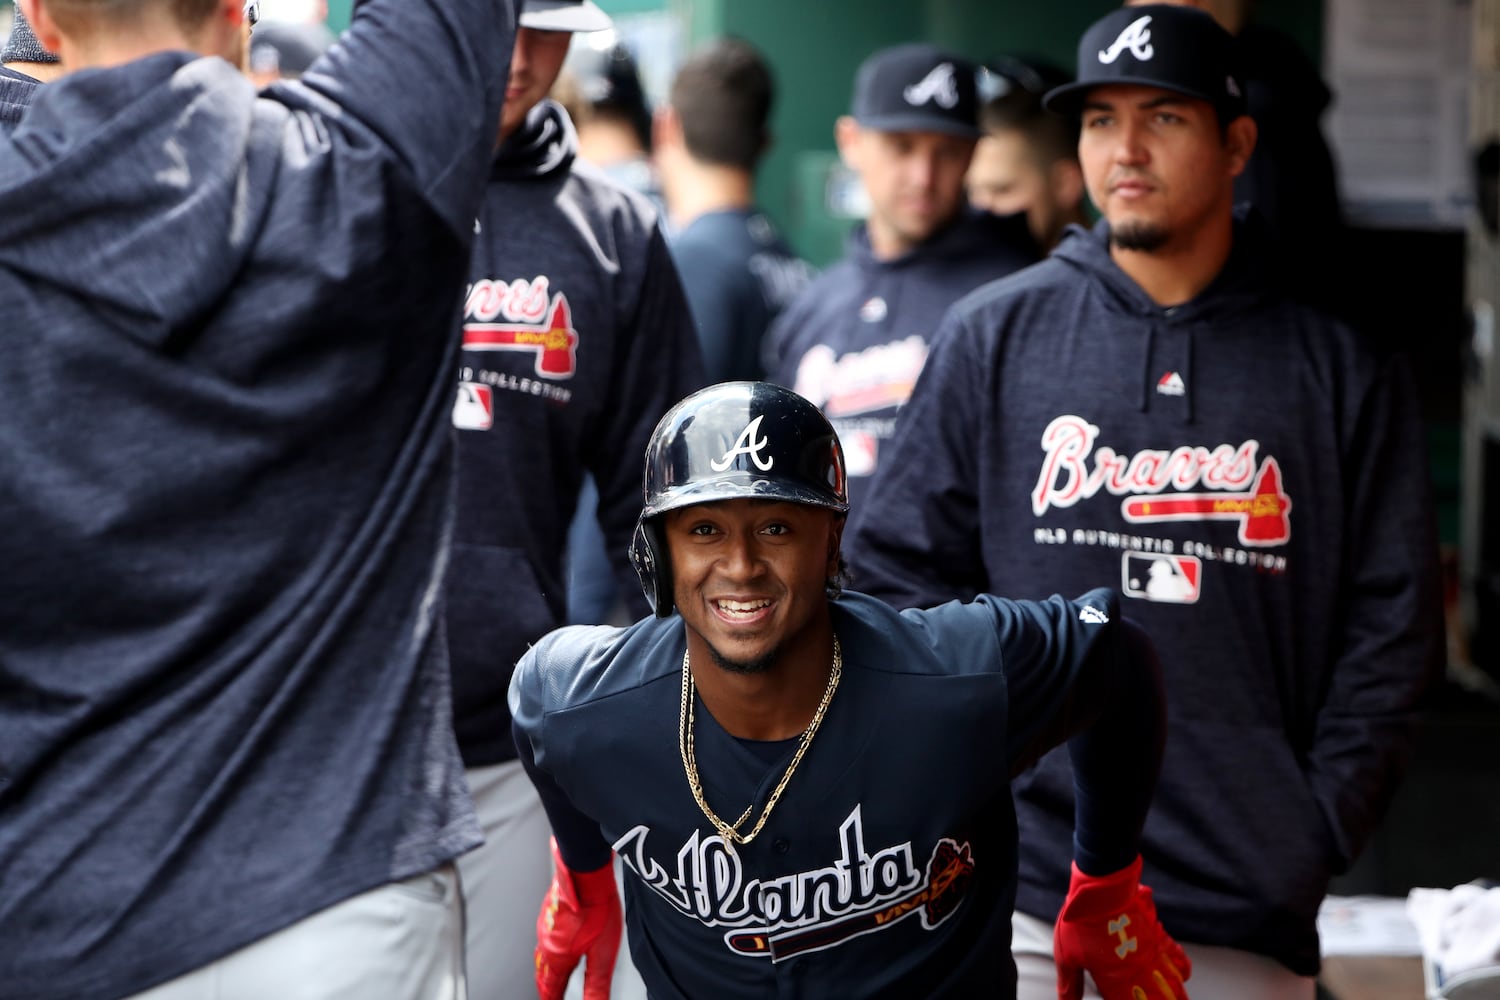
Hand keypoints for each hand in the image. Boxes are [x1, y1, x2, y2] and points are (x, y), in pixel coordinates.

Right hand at [535, 838, 621, 999]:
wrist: (585, 872)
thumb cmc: (596, 908)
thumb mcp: (602, 953)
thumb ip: (597, 984)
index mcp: (558, 958)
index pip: (551, 988)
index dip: (551, 999)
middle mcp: (546, 943)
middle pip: (542, 973)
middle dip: (546, 988)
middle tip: (549, 996)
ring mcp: (545, 925)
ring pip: (541, 955)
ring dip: (545, 970)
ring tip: (550, 976)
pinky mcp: (549, 911)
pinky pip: (544, 938)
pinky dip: (547, 950)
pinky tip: (555, 943)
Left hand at [1053, 856, 1189, 999]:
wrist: (1100, 889)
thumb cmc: (1082, 921)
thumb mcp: (1066, 956)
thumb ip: (1070, 983)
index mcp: (1115, 980)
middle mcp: (1138, 970)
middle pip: (1156, 997)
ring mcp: (1151, 953)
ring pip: (1171, 982)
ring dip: (1174, 994)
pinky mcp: (1156, 935)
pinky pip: (1176, 956)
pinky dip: (1182, 967)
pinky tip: (1182, 975)